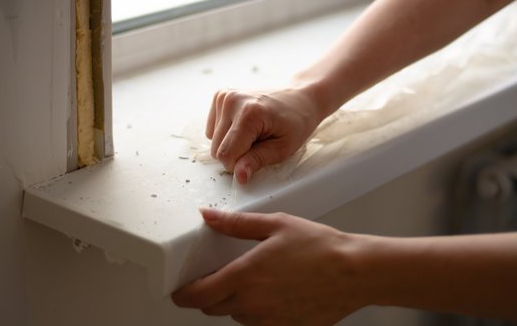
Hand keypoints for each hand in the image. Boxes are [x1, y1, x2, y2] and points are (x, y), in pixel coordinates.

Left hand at [172, 208, 367, 325]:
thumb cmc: (319, 247)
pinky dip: (254, 310)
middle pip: (211, 308)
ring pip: (234, 315)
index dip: (181, 295)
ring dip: (232, 300)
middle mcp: (252, 304)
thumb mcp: (275, 225)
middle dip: (206, 294)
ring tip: (251, 278)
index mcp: (245, 276)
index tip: (178, 289)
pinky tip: (271, 291)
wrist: (354, 273)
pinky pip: (257, 323)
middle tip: (215, 275)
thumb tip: (208, 217)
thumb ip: (236, 224)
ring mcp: (268, 320)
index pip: (198, 296)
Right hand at [206, 88, 319, 183]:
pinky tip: (244, 125)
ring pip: (213, 140)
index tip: (257, 157)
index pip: (226, 155)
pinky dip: (227, 133)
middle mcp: (232, 100)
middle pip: (217, 150)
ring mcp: (224, 95)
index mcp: (249, 113)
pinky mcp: (220, 95)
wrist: (299, 97)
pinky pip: (213, 129)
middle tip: (258, 143)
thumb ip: (257, 161)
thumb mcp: (282, 148)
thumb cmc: (296, 122)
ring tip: (253, 132)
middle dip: (236, 154)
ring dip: (231, 143)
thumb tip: (239, 176)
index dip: (239, 165)